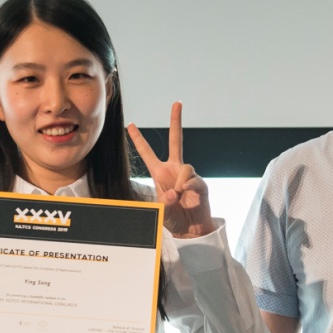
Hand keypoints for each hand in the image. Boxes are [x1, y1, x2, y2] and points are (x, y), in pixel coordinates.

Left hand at [127, 102, 213, 237]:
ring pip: (185, 166)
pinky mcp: (201, 183)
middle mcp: (174, 169)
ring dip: (180, 181)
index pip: (147, 153)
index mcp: (160, 173)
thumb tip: (175, 192)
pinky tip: (186, 194)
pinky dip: (189, 186)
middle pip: (176, 140)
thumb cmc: (173, 218)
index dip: (139, 139)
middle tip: (177, 103)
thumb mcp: (161, 211)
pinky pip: (194, 178)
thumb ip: (165, 202)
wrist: (190, 230)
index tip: (131, 125)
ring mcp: (188, 175)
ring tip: (178, 195)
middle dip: (176, 121)